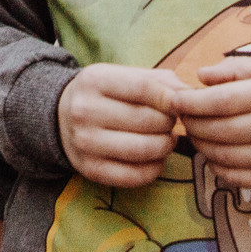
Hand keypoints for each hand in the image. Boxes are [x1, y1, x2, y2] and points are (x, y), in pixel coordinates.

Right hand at [57, 64, 190, 188]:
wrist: (60, 117)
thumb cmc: (104, 94)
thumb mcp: (122, 76)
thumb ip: (158, 81)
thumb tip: (190, 95)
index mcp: (94, 81)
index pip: (142, 89)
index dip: (169, 98)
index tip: (180, 104)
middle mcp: (85, 111)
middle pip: (146, 120)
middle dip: (169, 123)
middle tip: (171, 122)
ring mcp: (85, 143)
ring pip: (143, 149)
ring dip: (166, 146)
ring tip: (166, 139)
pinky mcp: (90, 169)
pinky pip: (135, 175)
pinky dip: (155, 168)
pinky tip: (155, 158)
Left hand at [170, 57, 250, 190]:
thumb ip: (234, 69)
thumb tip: (199, 77)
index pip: (219, 101)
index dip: (190, 102)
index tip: (173, 100)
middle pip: (218, 131)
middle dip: (192, 125)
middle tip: (183, 118)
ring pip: (224, 157)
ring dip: (202, 147)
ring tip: (198, 134)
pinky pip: (237, 178)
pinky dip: (218, 168)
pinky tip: (216, 154)